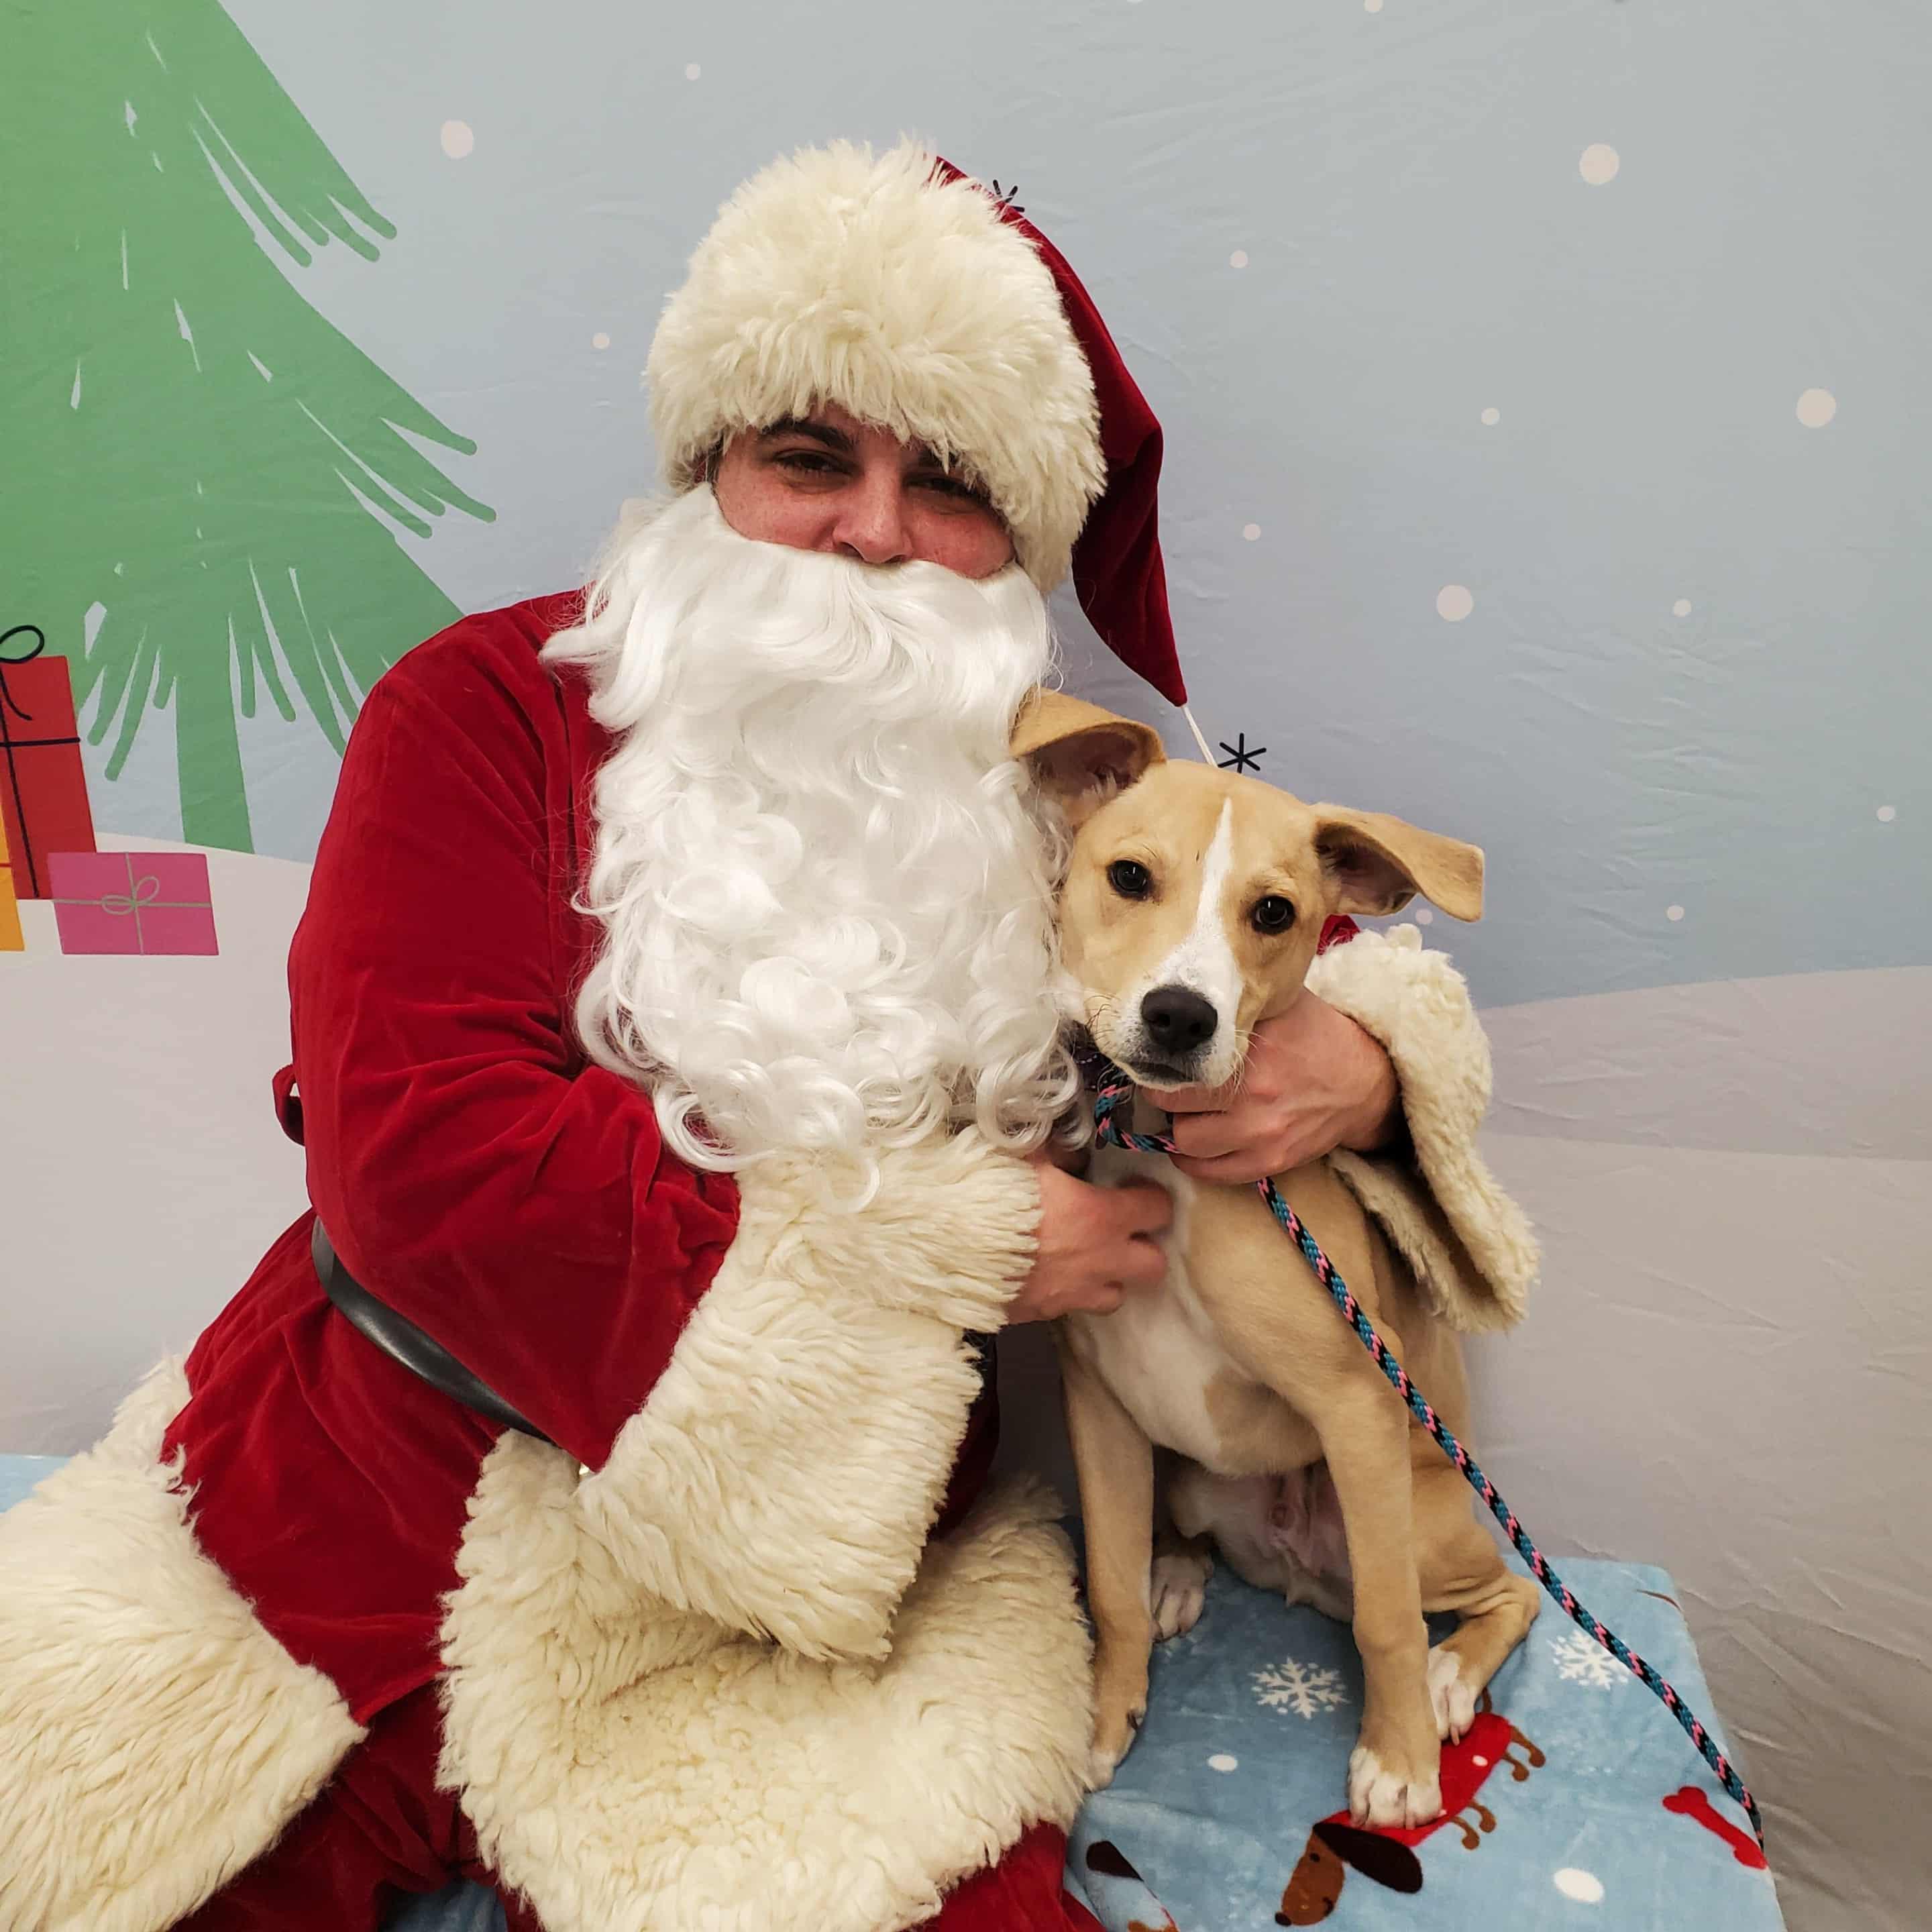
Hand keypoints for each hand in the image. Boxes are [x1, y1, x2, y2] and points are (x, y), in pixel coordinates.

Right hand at [1006, 1153, 1172, 1323]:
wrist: (948, 1250)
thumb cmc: (990, 1198)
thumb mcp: (1025, 1156)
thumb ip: (1057, 1151)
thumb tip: (1071, 1150)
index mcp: (1101, 1217)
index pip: (1158, 1210)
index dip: (1150, 1197)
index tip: (1131, 1189)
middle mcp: (1099, 1260)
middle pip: (1153, 1265)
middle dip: (1143, 1248)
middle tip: (1119, 1230)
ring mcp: (1075, 1293)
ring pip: (1117, 1295)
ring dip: (1108, 1277)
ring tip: (1086, 1258)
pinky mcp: (1047, 1314)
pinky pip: (1073, 1308)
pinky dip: (1069, 1293)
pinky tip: (1049, 1273)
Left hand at [1159, 991, 1400, 1185]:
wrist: (1363, 1083)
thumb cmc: (1315, 1036)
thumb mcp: (1280, 1004)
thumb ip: (1236, 1001)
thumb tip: (1187, 998)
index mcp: (1253, 1054)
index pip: (1178, 1071)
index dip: (1161, 1068)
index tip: (1159, 1064)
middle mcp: (1255, 1099)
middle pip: (1174, 1110)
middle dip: (1166, 1099)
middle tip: (1171, 1090)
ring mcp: (1263, 1136)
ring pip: (1187, 1144)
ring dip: (1180, 1130)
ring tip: (1188, 1114)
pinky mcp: (1271, 1162)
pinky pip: (1212, 1173)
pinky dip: (1195, 1160)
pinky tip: (1198, 1142)